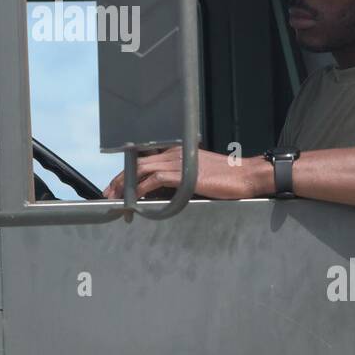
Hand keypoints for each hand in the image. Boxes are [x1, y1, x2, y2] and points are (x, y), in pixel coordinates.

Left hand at [102, 147, 272, 199]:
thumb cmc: (225, 178)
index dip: (127, 174)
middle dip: (119, 181)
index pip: (143, 160)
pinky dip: (141, 191)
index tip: (116, 188)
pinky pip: (154, 180)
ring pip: (141, 170)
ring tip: (117, 202)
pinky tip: (136, 202)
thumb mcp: (195, 176)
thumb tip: (157, 195)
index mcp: (175, 151)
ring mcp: (177, 162)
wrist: (245, 176)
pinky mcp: (183, 174)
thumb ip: (176, 180)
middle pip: (136, 164)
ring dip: (126, 187)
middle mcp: (172, 153)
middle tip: (108, 196)